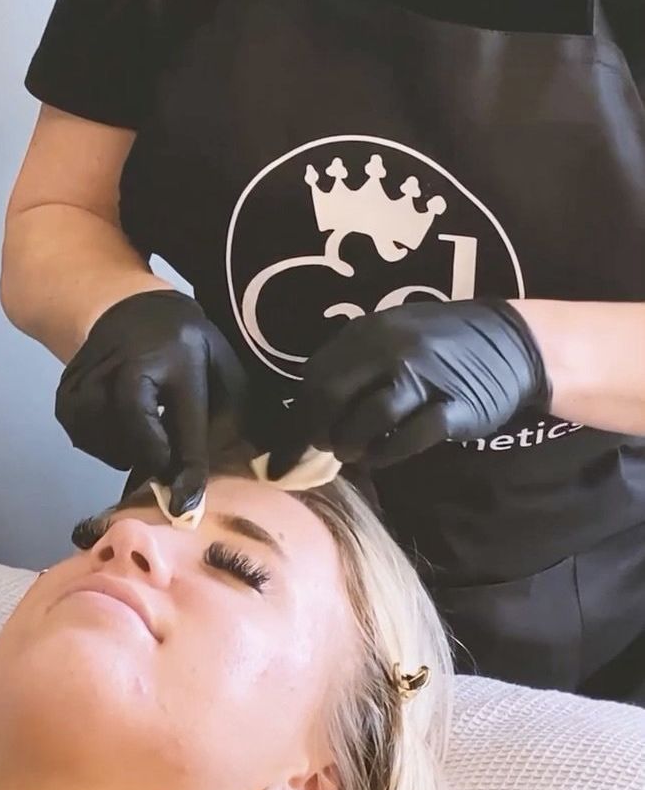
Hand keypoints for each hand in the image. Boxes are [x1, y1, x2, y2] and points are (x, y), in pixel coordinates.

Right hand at [56, 290, 246, 514]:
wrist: (127, 309)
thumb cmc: (185, 343)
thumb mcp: (222, 366)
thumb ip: (232, 415)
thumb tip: (254, 469)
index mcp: (163, 360)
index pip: (174, 427)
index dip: (182, 468)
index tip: (185, 507)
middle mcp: (115, 371)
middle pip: (134, 444)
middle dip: (157, 459)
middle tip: (172, 448)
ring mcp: (83, 385)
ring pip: (111, 450)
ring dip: (134, 450)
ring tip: (149, 422)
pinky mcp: (64, 400)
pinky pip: (89, 444)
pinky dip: (110, 444)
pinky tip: (123, 420)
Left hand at [269, 299, 550, 476]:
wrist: (509, 342)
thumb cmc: (437, 346)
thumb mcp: (390, 337)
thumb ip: (352, 367)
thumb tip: (306, 415)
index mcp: (368, 332)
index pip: (314, 379)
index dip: (294, 421)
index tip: (281, 455)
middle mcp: (391, 348)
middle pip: (331, 397)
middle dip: (316, 434)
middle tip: (322, 451)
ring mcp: (424, 376)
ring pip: (367, 419)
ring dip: (352, 445)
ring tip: (354, 453)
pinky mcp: (455, 407)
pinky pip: (409, 438)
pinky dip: (388, 454)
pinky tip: (383, 457)